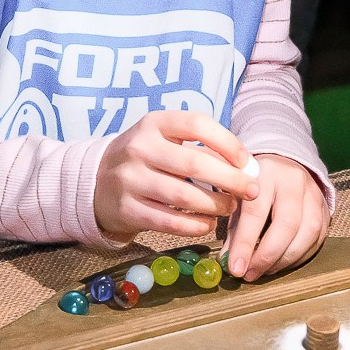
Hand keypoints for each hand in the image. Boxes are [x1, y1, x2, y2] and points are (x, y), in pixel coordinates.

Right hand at [94, 111, 259, 240]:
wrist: (97, 181)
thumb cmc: (146, 158)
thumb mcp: (165, 141)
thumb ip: (201, 149)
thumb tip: (247, 167)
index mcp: (154, 123)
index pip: (198, 124)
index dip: (228, 142)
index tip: (246, 161)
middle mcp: (139, 148)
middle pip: (194, 164)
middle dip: (231, 180)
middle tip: (251, 191)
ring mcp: (130, 180)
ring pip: (184, 196)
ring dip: (215, 205)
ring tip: (230, 208)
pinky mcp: (127, 209)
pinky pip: (169, 222)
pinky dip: (195, 225)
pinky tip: (207, 224)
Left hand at [223, 153, 328, 280]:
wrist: (283, 166)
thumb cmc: (254, 186)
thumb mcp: (238, 197)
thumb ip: (234, 228)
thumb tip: (229, 261)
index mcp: (265, 172)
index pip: (256, 211)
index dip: (245, 243)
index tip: (236, 268)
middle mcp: (293, 181)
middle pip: (287, 223)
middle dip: (267, 256)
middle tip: (251, 274)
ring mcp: (314, 194)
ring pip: (307, 233)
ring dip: (284, 260)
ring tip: (265, 271)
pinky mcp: (325, 209)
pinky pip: (317, 239)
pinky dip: (299, 258)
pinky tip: (282, 264)